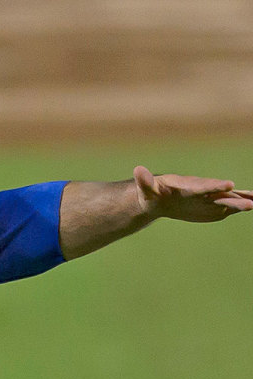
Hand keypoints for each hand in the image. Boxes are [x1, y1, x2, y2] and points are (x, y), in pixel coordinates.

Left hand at [134, 165, 252, 221]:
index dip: (215, 186)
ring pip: (226, 200)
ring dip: (240, 202)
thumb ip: (144, 181)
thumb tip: (137, 170)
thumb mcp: (146, 189)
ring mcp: (208, 198)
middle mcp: (202, 191)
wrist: (159, 199)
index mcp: (188, 186)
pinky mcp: (211, 207)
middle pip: (220, 194)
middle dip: (234, 197)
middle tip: (250, 200)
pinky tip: (251, 205)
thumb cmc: (151, 194)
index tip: (229, 185)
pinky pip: (226, 207)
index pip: (203, 186)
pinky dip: (238, 207)